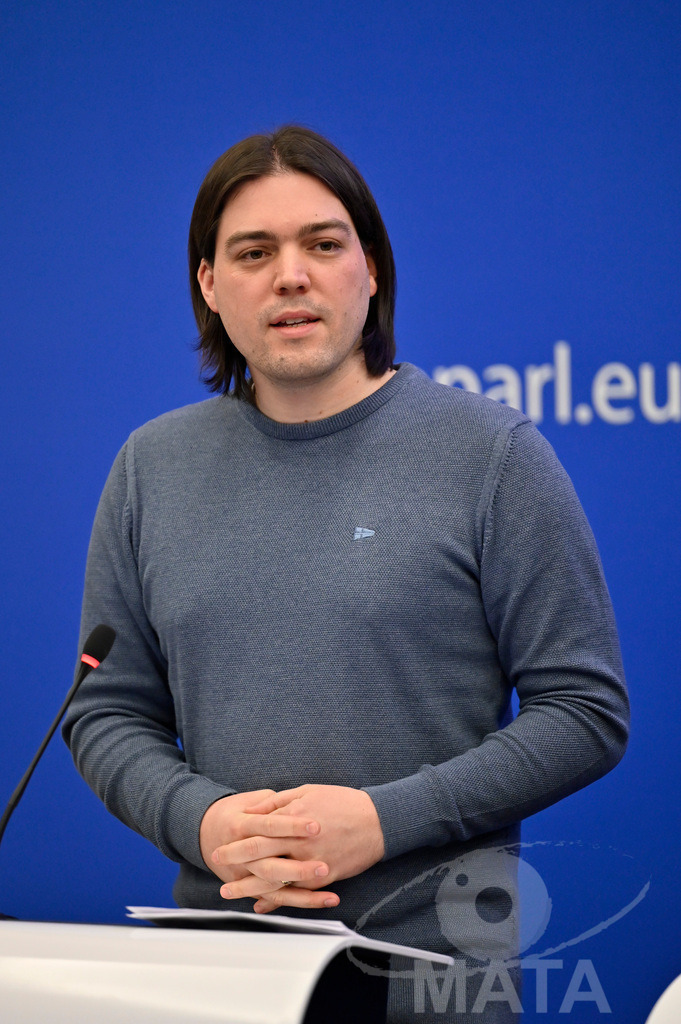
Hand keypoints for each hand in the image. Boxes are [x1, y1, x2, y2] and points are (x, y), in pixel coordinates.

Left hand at [212, 785, 384, 911]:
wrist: (378, 820)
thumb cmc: (342, 802)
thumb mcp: (308, 791)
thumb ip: (278, 802)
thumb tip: (254, 810)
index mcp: (293, 817)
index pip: (257, 832)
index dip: (236, 843)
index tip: (220, 849)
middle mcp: (299, 841)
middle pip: (260, 855)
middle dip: (235, 863)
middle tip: (218, 871)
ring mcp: (311, 861)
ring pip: (274, 878)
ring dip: (249, 887)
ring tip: (231, 892)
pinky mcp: (325, 876)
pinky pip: (297, 892)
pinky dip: (278, 900)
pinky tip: (262, 903)